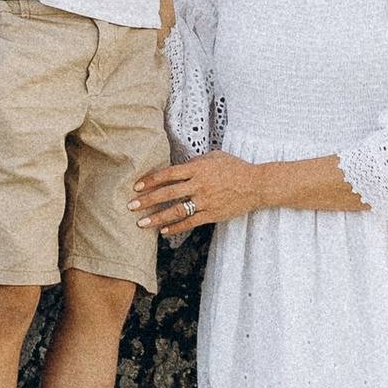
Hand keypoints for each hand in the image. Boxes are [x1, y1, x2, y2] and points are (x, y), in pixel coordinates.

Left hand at [130, 150, 260, 232]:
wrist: (256, 185)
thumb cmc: (235, 167)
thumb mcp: (214, 156)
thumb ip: (195, 161)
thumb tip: (178, 167)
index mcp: (198, 168)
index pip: (168, 174)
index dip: (151, 180)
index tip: (137, 186)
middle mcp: (199, 185)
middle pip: (168, 193)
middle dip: (147, 200)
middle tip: (130, 206)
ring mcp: (206, 201)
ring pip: (176, 211)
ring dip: (156, 217)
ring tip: (141, 223)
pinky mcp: (212, 214)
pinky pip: (190, 223)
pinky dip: (175, 227)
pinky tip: (163, 231)